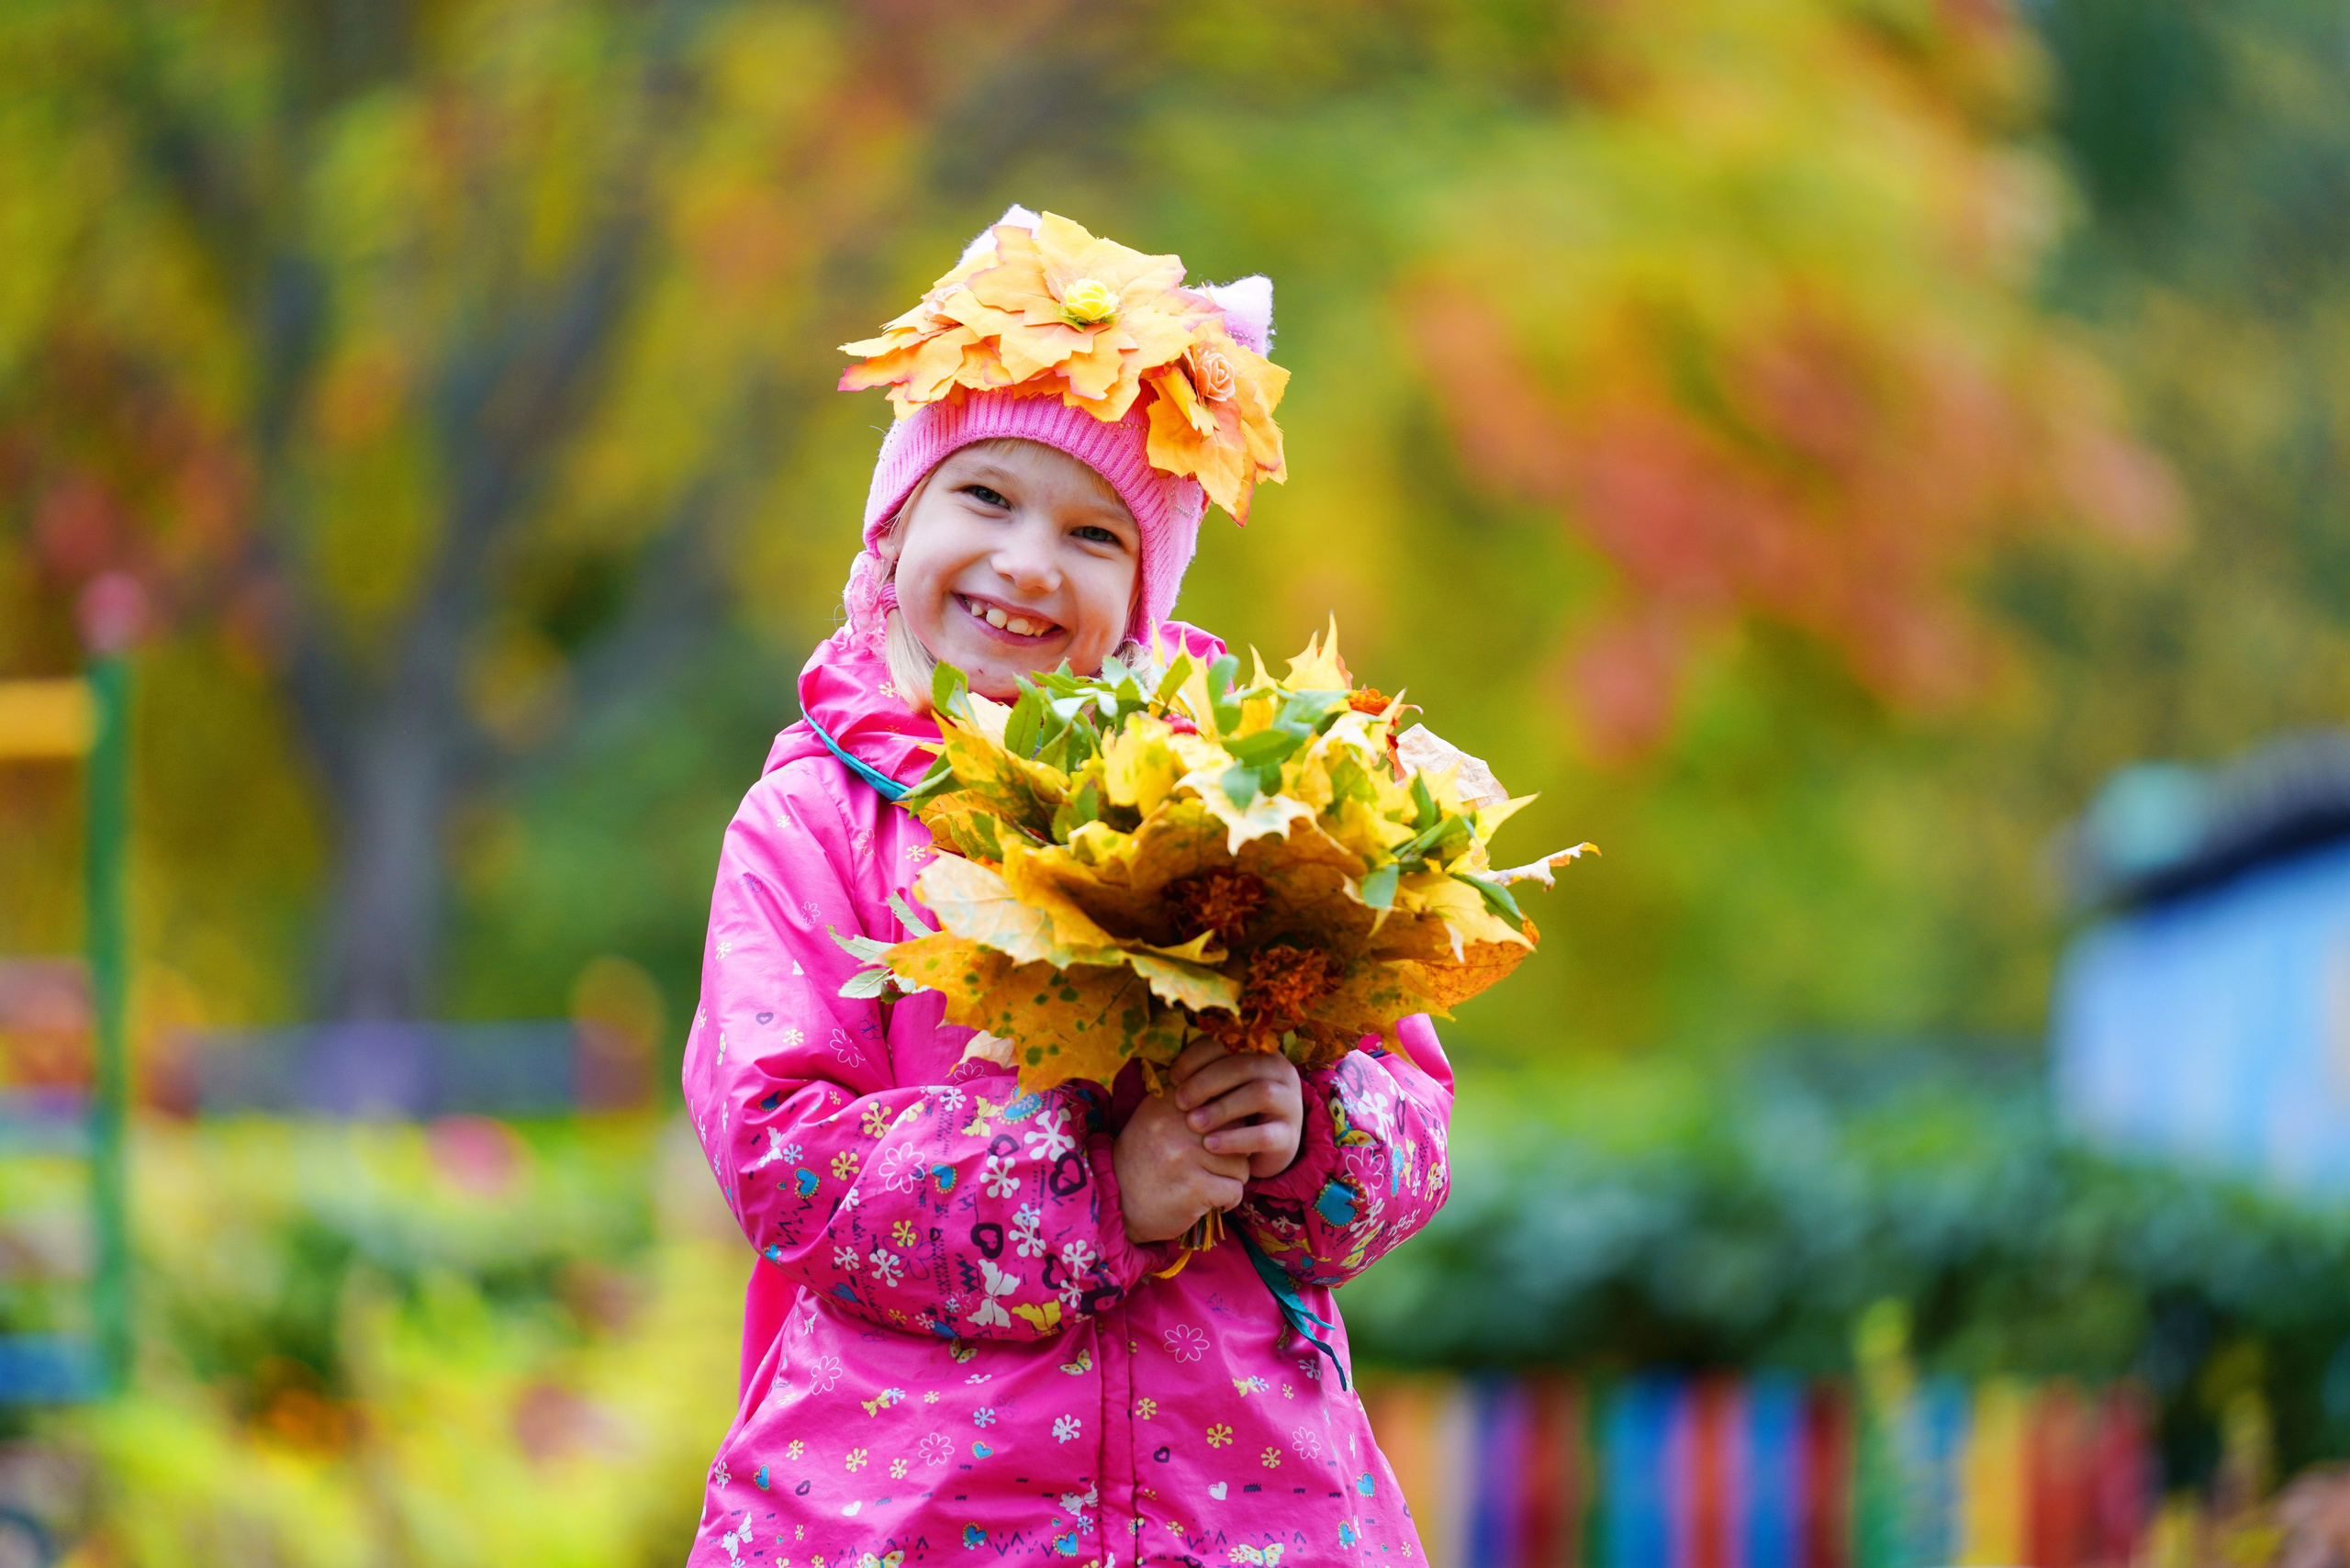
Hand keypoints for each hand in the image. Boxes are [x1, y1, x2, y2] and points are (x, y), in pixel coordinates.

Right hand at [1114, 1086, 1248, 1242]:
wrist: (1118, 1206)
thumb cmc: (1144, 1161)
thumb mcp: (1155, 1118)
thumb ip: (1188, 1100)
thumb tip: (1232, 1092)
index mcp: (1168, 1101)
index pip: (1222, 1099)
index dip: (1226, 1121)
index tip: (1212, 1137)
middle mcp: (1176, 1123)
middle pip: (1236, 1129)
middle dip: (1233, 1150)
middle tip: (1214, 1165)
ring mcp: (1185, 1156)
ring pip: (1240, 1162)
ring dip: (1232, 1178)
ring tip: (1211, 1183)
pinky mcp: (1195, 1188)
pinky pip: (1236, 1190)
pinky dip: (1229, 1200)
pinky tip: (1212, 1202)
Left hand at [1172, 1040, 1303, 1179]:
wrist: (1264, 1151)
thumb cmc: (1234, 1112)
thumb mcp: (1220, 1088)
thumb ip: (1202, 1074)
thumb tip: (1169, 1073)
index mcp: (1261, 1052)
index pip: (1229, 1043)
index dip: (1197, 1057)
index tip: (1173, 1077)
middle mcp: (1282, 1071)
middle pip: (1244, 1065)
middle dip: (1206, 1082)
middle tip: (1180, 1102)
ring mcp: (1290, 1104)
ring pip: (1259, 1094)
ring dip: (1221, 1108)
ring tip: (1193, 1123)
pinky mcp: (1290, 1137)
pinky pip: (1264, 1135)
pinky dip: (1234, 1139)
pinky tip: (1210, 1145)